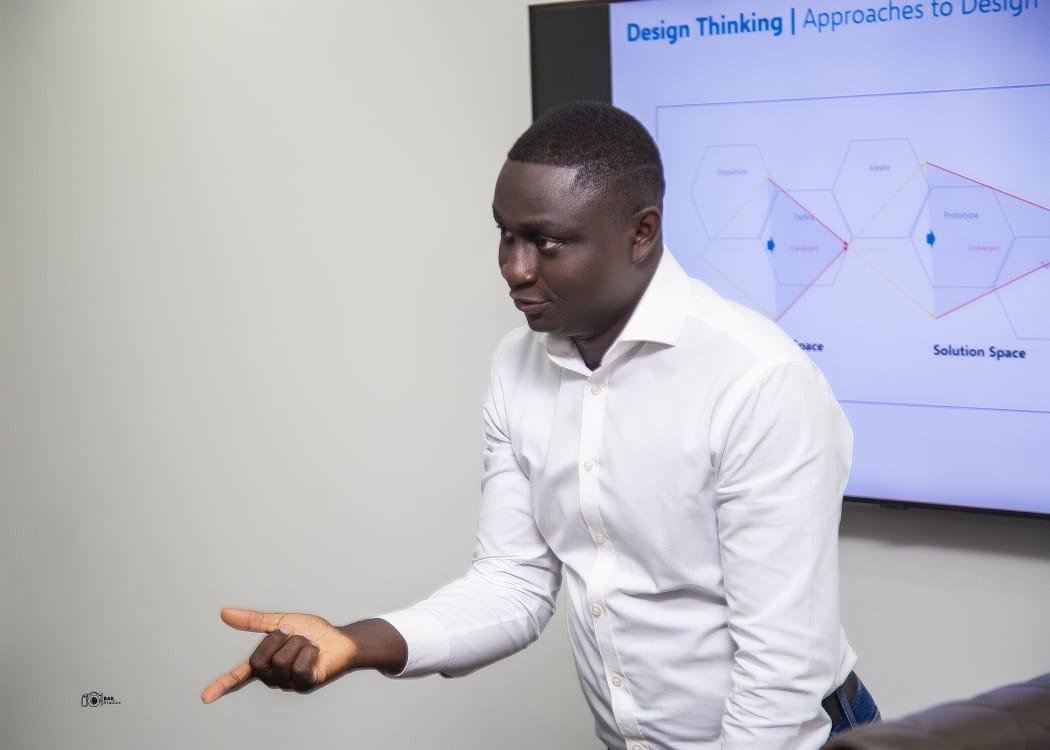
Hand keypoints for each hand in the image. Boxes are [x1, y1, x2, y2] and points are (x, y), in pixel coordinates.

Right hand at [200, 607, 358, 703]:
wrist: (339, 638)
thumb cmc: (312, 631)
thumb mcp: (279, 621)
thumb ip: (253, 621)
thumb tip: (225, 613)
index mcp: (265, 662)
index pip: (238, 676)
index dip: (222, 685)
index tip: (204, 697)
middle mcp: (273, 676)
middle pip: (259, 661)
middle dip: (277, 640)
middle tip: (292, 634)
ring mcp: (289, 682)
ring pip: (281, 661)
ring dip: (298, 643)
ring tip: (307, 643)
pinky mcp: (306, 684)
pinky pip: (300, 667)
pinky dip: (309, 652)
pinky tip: (315, 652)